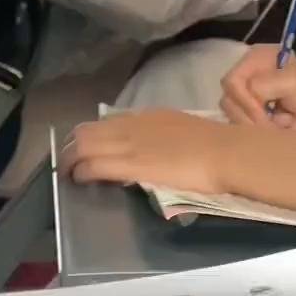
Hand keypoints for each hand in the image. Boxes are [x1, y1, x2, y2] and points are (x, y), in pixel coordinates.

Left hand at [59, 111, 232, 193]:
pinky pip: (95, 164)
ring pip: (84, 145)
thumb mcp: (185, 132)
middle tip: (71, 163)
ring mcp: (131, 144)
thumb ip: (166, 138)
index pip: (110, 122)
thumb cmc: (217, 147)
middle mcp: (134, 125)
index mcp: (150, 117)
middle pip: (89, 130)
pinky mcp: (131, 165)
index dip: (95, 135)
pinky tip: (80, 179)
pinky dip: (82, 172)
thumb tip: (158, 152)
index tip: (92, 148)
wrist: (225, 152)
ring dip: (72, 159)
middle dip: (73, 146)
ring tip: (70, 173)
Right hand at [219, 44, 295, 131]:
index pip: (231, 82)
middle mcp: (247, 74)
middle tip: (273, 125)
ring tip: (278, 124)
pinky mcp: (252, 113)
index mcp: (255, 58)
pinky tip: (275, 128)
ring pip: (232, 115)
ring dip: (254, 125)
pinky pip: (240, 125)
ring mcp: (248, 95)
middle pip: (228, 100)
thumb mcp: (292, 82)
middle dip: (250, 117)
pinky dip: (257, 131)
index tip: (265, 116)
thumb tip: (248, 99)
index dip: (246, 102)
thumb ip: (263, 85)